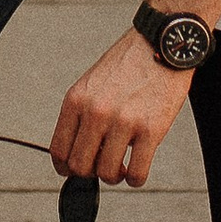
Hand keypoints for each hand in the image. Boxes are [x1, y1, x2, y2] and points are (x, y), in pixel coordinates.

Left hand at [51, 28, 192, 187]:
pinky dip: (136, 178)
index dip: (65, 168)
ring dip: (115, 176)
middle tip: (103, 166)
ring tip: (123, 167)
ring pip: (107, 173)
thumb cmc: (129, 63)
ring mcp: (123, 122)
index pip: (59, 150)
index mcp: (77, 100)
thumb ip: (82, 114)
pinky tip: (138, 169)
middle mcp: (96, 112)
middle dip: (91, 173)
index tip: (75, 170)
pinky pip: (137, 173)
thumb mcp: (93, 83)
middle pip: (80, 166)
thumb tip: (78, 150)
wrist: (161, 43)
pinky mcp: (151, 130)